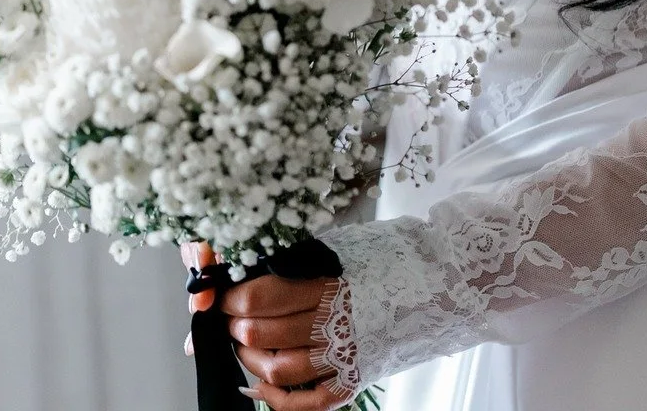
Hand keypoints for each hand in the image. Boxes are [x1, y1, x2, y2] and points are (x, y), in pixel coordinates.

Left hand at [179, 243, 358, 409]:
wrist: (422, 286)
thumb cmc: (375, 264)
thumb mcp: (335, 250)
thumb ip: (294, 262)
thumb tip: (245, 268)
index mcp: (327, 285)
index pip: (262, 297)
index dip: (233, 299)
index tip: (224, 294)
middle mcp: (333, 324)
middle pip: (263, 335)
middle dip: (236, 327)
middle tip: (231, 318)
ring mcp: (342, 358)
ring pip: (278, 370)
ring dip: (250, 359)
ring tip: (245, 344)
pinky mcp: (350, 382)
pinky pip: (305, 403)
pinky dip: (276, 397)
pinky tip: (261, 383)